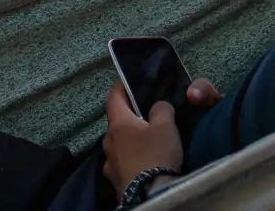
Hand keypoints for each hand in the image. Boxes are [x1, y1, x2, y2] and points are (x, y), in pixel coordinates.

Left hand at [101, 78, 222, 195]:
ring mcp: (109, 162)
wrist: (150, 195)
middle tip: (147, 113)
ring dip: (129, 138)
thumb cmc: (156, 154)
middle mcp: (108, 141)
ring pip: (118, 142)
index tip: (129, 80)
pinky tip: (142, 161)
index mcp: (118, 123)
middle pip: (117, 121)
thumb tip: (157, 106)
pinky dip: (130, 157)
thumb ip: (161, 108)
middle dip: (130, 116)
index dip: (121, 86)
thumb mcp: (166, 125)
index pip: (113, 97)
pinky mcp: (114, 179)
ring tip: (147, 140)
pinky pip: (121, 161)